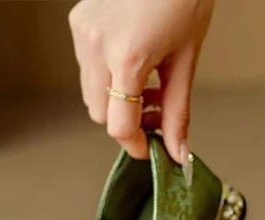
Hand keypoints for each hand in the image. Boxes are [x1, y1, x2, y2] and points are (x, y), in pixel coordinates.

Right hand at [68, 0, 213, 162]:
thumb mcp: (186, 60)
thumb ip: (178, 112)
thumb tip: (178, 152)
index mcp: (126, 58)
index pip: (119, 126)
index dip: (137, 146)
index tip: (153, 150)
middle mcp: (96, 46)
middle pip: (100, 114)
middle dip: (127, 124)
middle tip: (156, 117)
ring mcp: (83, 32)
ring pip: (91, 94)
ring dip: (117, 102)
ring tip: (150, 89)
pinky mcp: (78, 22)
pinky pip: (88, 68)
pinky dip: (109, 79)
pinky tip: (135, 66)